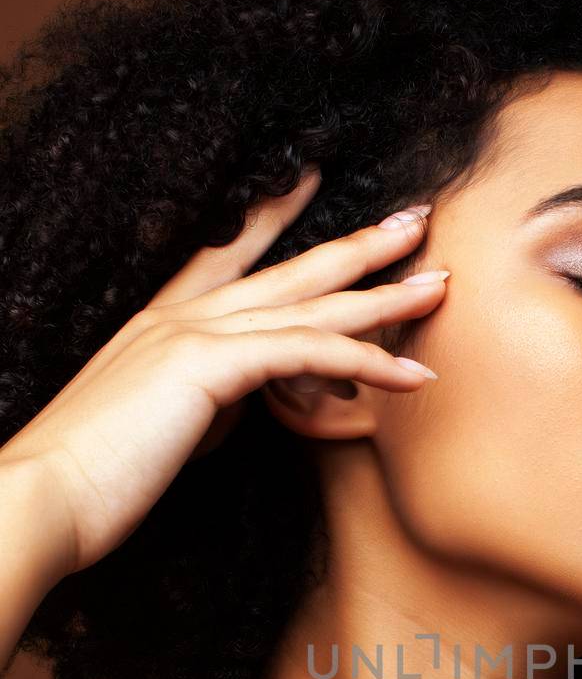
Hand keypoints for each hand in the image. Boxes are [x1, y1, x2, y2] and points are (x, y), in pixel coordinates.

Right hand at [0, 170, 446, 581]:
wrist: (44, 496)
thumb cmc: (94, 476)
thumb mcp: (161, 426)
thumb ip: (204, 402)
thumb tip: (238, 404)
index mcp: (161, 322)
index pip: (230, 254)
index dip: (274, 216)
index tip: (316, 182)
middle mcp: (180, 315)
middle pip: (290, 270)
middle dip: (359, 244)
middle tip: (416, 220)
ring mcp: (193, 334)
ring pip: (310, 306)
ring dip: (383, 297)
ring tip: (440, 286)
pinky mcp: (208, 366)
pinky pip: (306, 354)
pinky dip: (365, 362)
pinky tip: (413, 376)